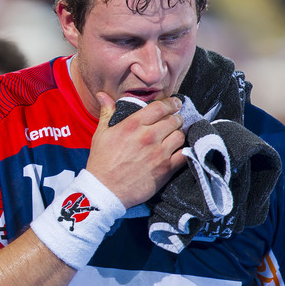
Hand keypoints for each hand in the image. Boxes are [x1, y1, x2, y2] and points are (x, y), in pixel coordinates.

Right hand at [86, 93, 184, 207]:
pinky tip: (178, 151)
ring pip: (180, 135)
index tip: (174, 103)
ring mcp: (159, 153)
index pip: (160, 106)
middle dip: (175, 118)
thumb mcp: (101, 134)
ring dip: (178, 134)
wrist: (104, 190)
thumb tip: (103, 95)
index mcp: (133, 125)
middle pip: (174, 119)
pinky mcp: (165, 169)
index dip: (171, 103)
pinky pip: (183, 155)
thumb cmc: (101, 162)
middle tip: (173, 121)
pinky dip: (183, 151)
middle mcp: (148, 136)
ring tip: (173, 136)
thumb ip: (106, 112)